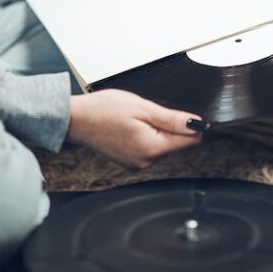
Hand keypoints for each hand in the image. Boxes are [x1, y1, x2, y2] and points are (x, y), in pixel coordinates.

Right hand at [68, 89, 201, 168]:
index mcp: (151, 149)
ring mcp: (137, 163)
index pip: (189, 141)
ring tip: (134, 119)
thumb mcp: (143, 108)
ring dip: (156, 131)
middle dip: (169, 127)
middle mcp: (145, 161)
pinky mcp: (130, 161)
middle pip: (175, 144)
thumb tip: (196, 124)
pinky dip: (145, 136)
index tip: (182, 114)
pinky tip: (129, 127)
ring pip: (161, 145)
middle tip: (147, 113)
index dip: (192, 125)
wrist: (76, 119)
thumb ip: (172, 119)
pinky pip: (148, 148)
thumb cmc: (103, 110)